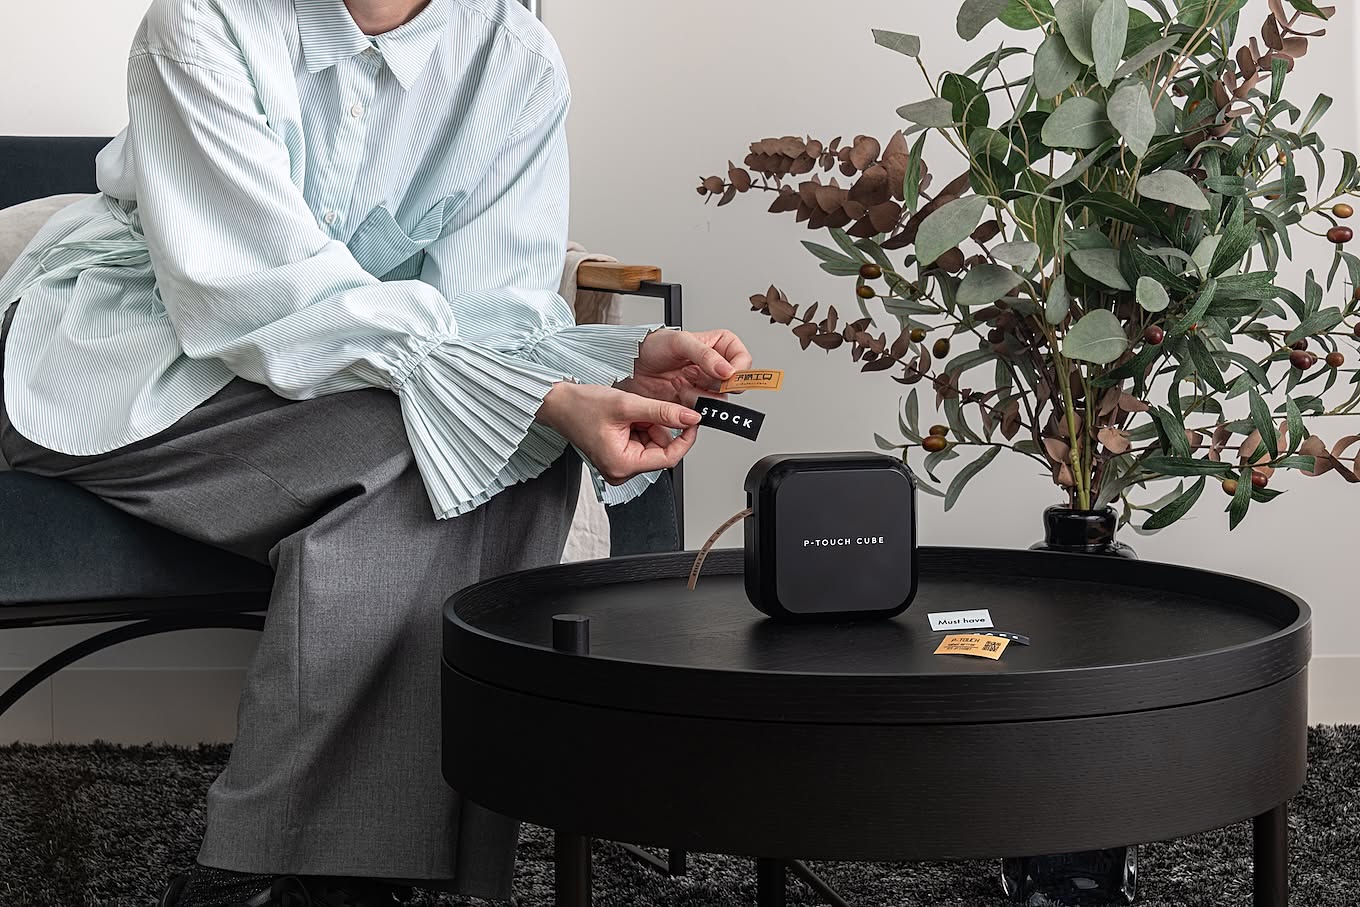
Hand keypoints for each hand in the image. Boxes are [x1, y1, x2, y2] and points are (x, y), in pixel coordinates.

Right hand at [536, 382, 699, 484]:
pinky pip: (641, 442)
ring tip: (628, 413)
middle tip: (642, 410)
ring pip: (652, 444)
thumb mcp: (627, 405)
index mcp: (622, 465)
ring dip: (648, 424)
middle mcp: (620, 471)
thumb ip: (662, 412)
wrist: (557, 403)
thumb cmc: (581, 406)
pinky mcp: (617, 456)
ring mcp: (619, 465)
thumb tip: (690, 418)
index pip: (668, 458)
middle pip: (660, 450)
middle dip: (657, 426)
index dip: (684, 438)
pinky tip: (625, 417)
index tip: (692, 421)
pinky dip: (640, 426)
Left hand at [618, 328, 752, 406]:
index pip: (743, 359)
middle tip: (695, 377)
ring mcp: (702, 385)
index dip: (738, 370)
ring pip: (717, 400)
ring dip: (698, 395)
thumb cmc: (652, 346)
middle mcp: (713, 367)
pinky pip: (701, 410)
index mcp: (718, 346)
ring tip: (680, 383)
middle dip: (713, 384)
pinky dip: (689, 406)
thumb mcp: (680, 342)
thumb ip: (706, 356)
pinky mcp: (691, 401)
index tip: (727, 375)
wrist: (629, 365)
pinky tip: (677, 393)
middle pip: (732, 384)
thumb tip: (728, 371)